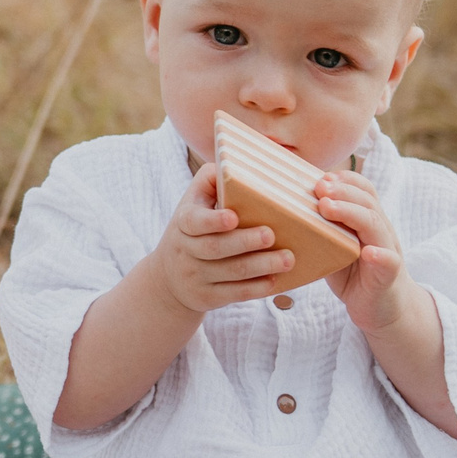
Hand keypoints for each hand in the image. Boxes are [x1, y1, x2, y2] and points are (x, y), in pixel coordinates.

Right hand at [142, 162, 292, 313]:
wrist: (169, 277)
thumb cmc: (193, 228)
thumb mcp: (193, 202)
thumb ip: (212, 180)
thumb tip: (240, 159)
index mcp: (183, 223)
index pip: (194, 222)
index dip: (213, 220)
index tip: (233, 217)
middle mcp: (185, 251)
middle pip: (216, 248)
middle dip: (245, 243)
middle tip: (271, 235)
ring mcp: (195, 277)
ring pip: (229, 273)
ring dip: (260, 266)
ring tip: (287, 259)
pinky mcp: (207, 297)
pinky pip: (233, 294)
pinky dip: (255, 288)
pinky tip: (275, 281)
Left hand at [312, 169, 420, 330]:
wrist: (384, 310)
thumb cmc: (354, 275)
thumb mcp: (336, 247)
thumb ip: (321, 230)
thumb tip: (284, 212)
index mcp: (368, 221)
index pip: (364, 190)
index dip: (344, 180)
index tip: (321, 177)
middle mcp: (380, 231)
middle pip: (367, 202)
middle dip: (342, 192)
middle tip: (319, 189)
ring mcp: (386, 252)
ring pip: (376, 226)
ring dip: (351, 213)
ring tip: (328, 208)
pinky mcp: (389, 276)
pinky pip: (389, 262)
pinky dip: (380, 256)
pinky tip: (368, 253)